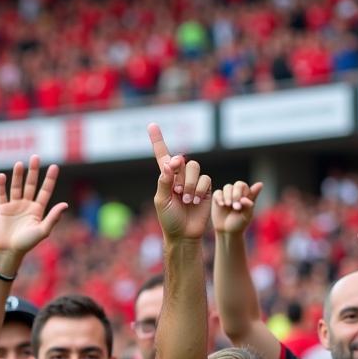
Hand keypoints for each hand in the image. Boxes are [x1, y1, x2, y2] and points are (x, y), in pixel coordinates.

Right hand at [0, 155, 67, 262]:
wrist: (8, 251)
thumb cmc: (26, 244)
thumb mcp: (42, 231)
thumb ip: (53, 217)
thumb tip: (65, 204)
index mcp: (37, 210)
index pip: (45, 191)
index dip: (50, 179)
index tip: (54, 166)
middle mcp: (26, 205)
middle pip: (31, 185)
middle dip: (33, 172)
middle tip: (35, 157)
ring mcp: (14, 206)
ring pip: (16, 187)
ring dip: (18, 175)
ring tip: (20, 164)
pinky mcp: (1, 209)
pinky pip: (1, 194)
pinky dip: (1, 185)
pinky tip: (2, 176)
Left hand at [149, 123, 210, 241]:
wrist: (184, 234)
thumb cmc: (169, 219)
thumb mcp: (161, 201)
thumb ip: (164, 181)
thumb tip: (170, 163)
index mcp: (165, 178)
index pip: (162, 155)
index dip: (157, 140)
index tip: (152, 125)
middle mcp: (179, 176)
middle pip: (183, 161)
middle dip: (180, 174)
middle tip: (178, 190)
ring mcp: (193, 181)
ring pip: (195, 168)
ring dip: (190, 184)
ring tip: (186, 199)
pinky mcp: (205, 188)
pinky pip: (205, 179)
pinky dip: (200, 189)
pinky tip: (195, 201)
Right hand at [212, 180, 263, 234]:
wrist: (227, 232)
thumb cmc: (239, 223)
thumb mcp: (246, 215)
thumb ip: (251, 201)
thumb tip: (259, 184)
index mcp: (246, 195)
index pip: (243, 186)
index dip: (241, 192)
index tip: (241, 203)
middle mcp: (237, 192)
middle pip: (236, 185)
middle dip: (235, 195)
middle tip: (235, 207)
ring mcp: (227, 195)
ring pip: (227, 187)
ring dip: (228, 196)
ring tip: (227, 205)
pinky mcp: (218, 198)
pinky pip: (217, 193)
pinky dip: (219, 197)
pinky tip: (221, 205)